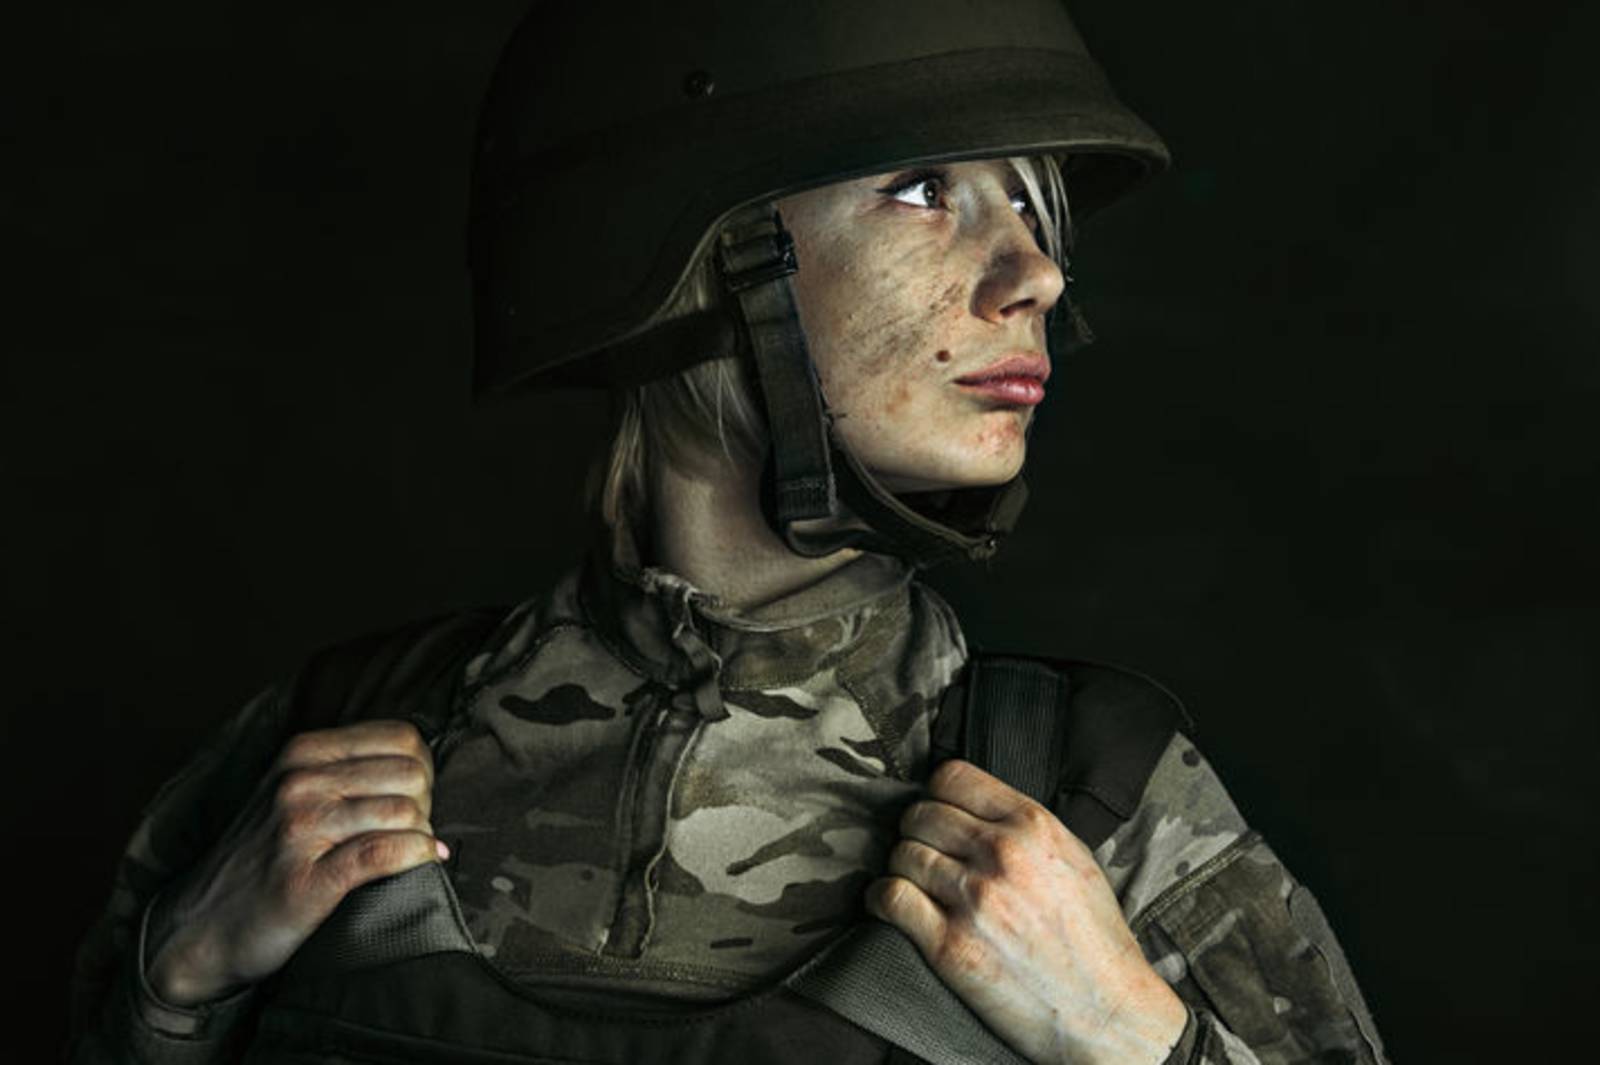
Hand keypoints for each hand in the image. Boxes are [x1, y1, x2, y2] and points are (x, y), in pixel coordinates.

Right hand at [144, 720, 446, 1005]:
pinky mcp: (306, 878)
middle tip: (414, 831)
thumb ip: (347, 770)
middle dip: (427, 803)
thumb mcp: (293, 793)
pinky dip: (416, 856)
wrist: (201, 928)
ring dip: (422, 834)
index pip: (402, 738)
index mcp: (303, 752)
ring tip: (414, 850)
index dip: (422, 770)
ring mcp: (300, 829)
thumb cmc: (263, 859)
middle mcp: (299, 782)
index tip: (414, 799)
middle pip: (411, 774)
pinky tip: (423, 861)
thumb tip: (425, 768)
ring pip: (403, 812)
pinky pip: (384, 853)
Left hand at [865, 759, 1186, 1064]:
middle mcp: (1001, 854)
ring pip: (902, 854)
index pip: (952, 777)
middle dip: (917, 833)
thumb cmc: (1094, 939)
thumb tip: (974, 808)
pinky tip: (892, 906)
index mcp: (1033, 826)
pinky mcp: (950, 945)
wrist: (1105, 1011)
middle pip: (920, 815)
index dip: (937, 795)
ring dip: (902, 869)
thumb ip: (1023, 827)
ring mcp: (974, 899)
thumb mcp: (1074, 858)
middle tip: (926, 855)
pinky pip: (891, 898)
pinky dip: (882, 899)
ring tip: (915, 885)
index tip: (938, 815)